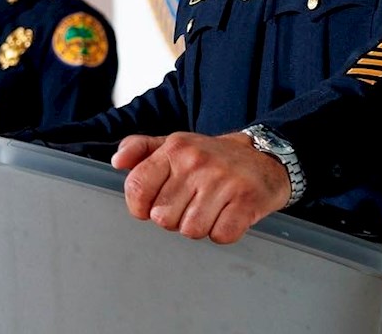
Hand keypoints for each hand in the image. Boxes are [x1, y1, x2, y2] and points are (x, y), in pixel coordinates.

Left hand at [111, 131, 290, 243]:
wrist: (264, 157)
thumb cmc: (212, 156)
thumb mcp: (174, 144)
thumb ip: (140, 149)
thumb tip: (117, 161)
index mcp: (174, 149)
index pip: (137, 186)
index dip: (139, 206)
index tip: (151, 207)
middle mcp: (196, 162)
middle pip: (163, 218)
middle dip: (174, 218)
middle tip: (190, 204)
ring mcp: (222, 181)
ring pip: (190, 230)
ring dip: (200, 226)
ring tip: (210, 208)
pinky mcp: (246, 201)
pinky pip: (220, 236)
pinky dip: (223, 232)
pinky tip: (228, 214)